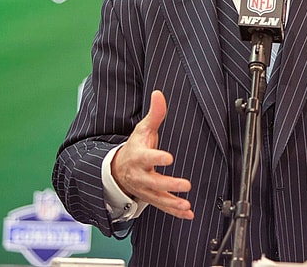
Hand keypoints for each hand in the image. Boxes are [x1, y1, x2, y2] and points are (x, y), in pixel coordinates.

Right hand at [111, 90, 194, 219]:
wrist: (118, 169)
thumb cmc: (135, 146)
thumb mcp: (142, 129)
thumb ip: (155, 114)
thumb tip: (159, 93)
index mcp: (139, 156)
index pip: (147, 157)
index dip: (156, 158)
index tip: (168, 157)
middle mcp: (140, 175)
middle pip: (153, 182)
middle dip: (169, 184)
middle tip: (185, 185)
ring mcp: (145, 189)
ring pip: (158, 198)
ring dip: (172, 203)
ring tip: (185, 204)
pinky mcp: (151, 198)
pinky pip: (162, 206)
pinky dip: (175, 212)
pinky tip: (188, 213)